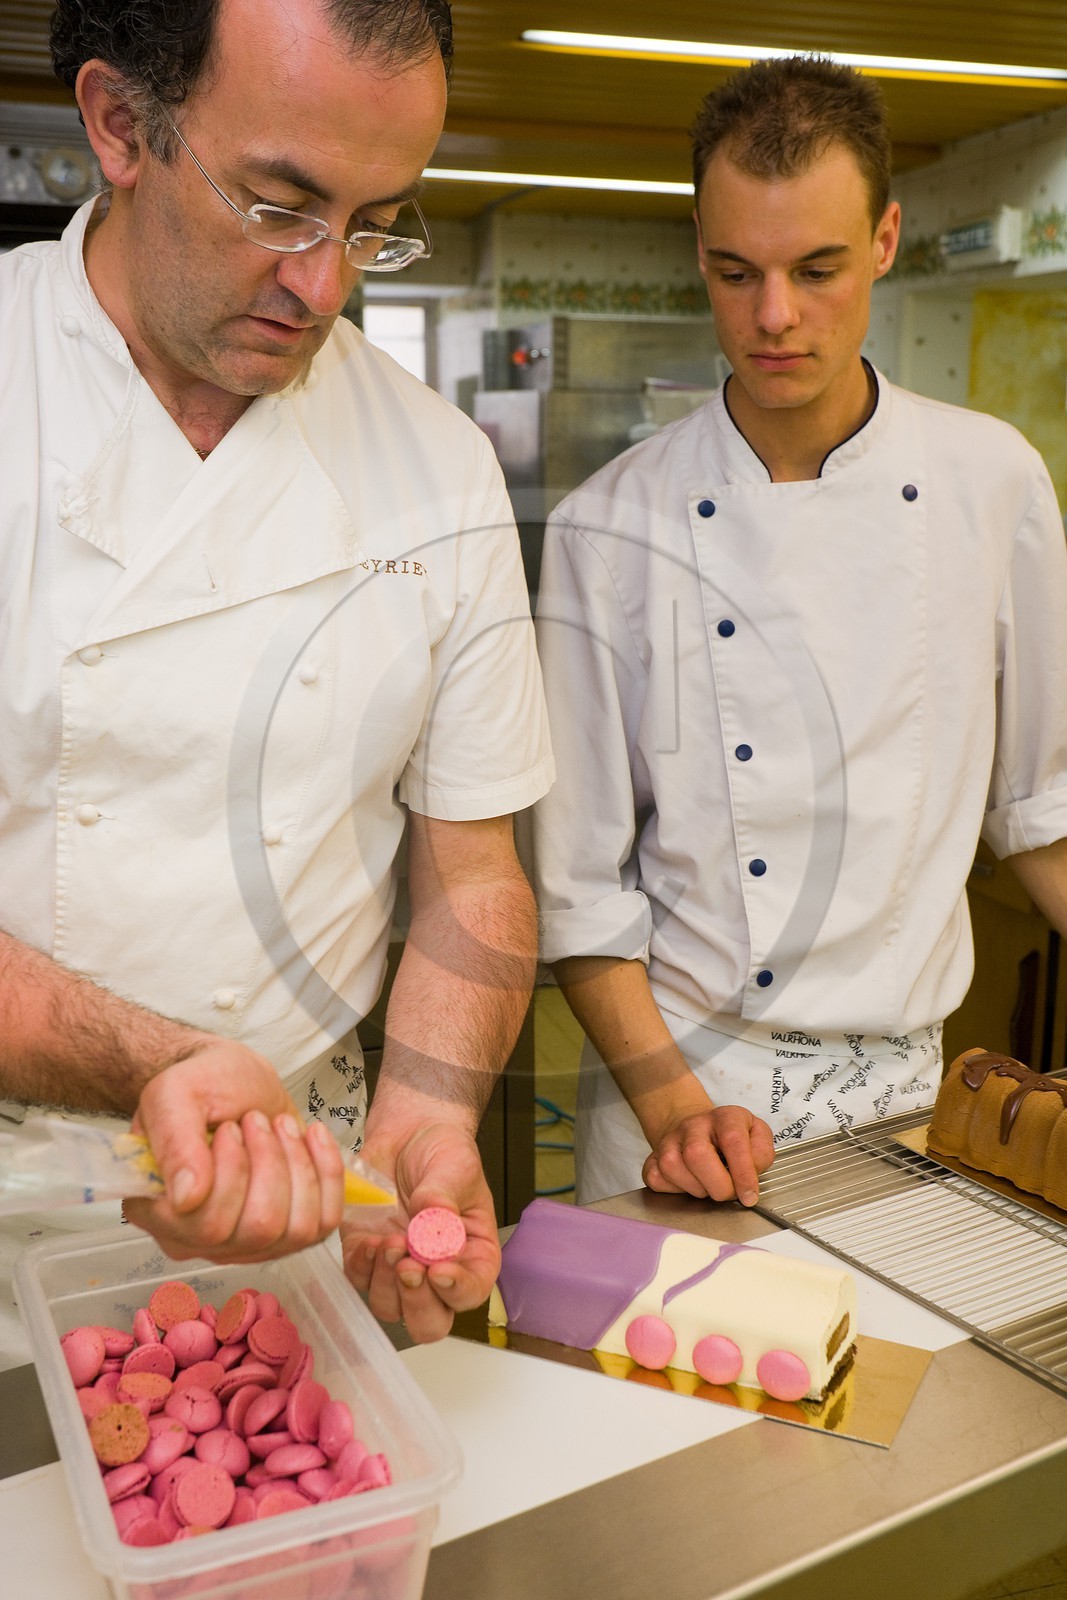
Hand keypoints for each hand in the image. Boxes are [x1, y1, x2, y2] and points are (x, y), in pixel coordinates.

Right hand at [122, 1044, 344, 1262]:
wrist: (233, 1081)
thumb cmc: (201, 1085)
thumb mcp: (175, 1094)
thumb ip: (174, 1142)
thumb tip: (187, 1198)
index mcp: (157, 1212)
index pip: (206, 1225)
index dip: (231, 1172)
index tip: (231, 1127)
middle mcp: (198, 1240)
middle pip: (257, 1228)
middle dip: (269, 1162)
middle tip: (256, 1120)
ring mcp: (245, 1244)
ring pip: (295, 1229)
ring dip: (296, 1164)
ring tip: (279, 1124)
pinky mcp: (287, 1233)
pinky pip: (323, 1222)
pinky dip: (326, 1172)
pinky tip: (311, 1136)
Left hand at [340, 1122, 498, 1342]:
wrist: (409, 1130)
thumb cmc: (443, 1151)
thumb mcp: (456, 1167)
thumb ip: (444, 1196)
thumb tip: (433, 1223)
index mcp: (473, 1255)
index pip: (470, 1292)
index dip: (456, 1291)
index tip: (438, 1270)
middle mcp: (437, 1271)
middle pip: (430, 1320)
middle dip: (417, 1302)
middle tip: (409, 1267)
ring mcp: (399, 1267)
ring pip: (389, 1307)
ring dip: (387, 1283)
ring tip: (390, 1242)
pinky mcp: (366, 1254)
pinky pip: (358, 1279)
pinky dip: (361, 1266)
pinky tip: (368, 1241)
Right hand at [642, 1105, 774, 1205]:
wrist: (696, 1128)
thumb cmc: (730, 1138)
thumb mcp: (756, 1136)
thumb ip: (761, 1154)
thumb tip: (750, 1178)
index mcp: (725, 1117)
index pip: (732, 1140)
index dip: (742, 1172)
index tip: (749, 1196)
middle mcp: (694, 1125)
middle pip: (697, 1155)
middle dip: (718, 1186)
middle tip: (728, 1192)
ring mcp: (669, 1140)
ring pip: (672, 1167)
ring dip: (696, 1189)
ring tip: (708, 1185)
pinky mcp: (652, 1158)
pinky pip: (656, 1179)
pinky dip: (675, 1191)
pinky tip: (689, 1184)